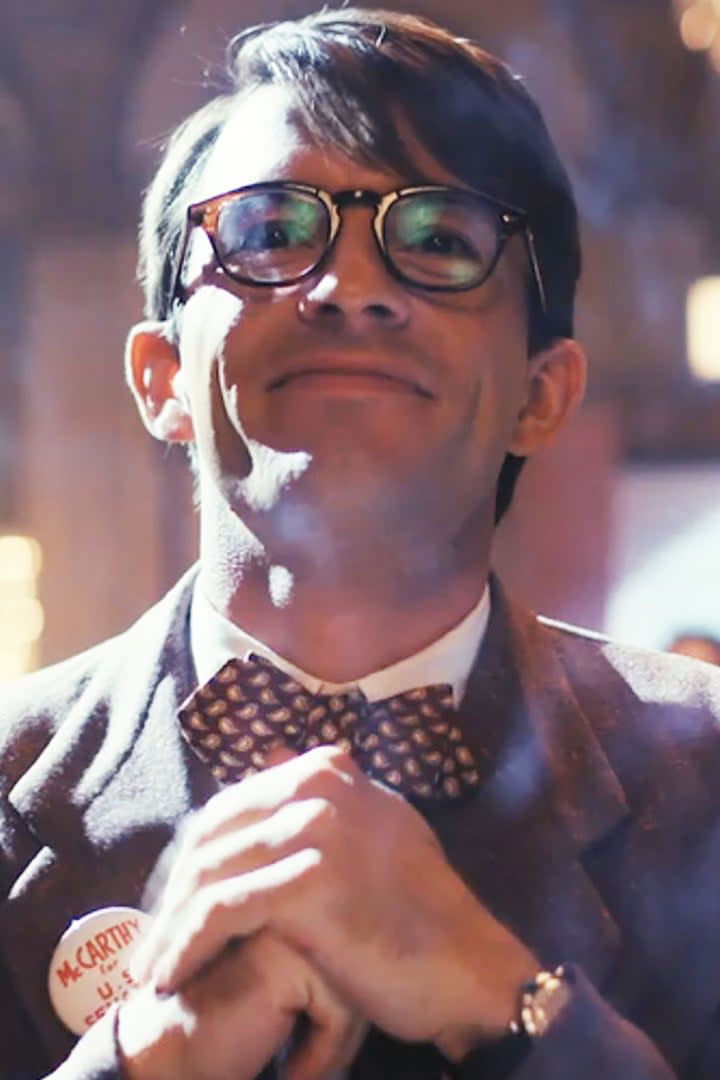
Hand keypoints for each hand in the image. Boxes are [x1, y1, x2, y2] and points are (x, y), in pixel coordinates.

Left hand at [132, 747, 537, 1059]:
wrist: (468, 965)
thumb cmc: (417, 911)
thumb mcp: (375, 828)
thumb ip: (324, 798)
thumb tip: (270, 756)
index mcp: (329, 771)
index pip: (231, 806)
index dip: (191, 859)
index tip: (172, 905)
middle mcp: (321, 786)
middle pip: (212, 835)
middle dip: (172, 894)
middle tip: (151, 941)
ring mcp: (317, 828)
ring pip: (209, 874)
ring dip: (170, 927)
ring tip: (153, 969)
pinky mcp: (311, 880)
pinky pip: (222, 912)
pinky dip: (188, 945)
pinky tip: (174, 975)